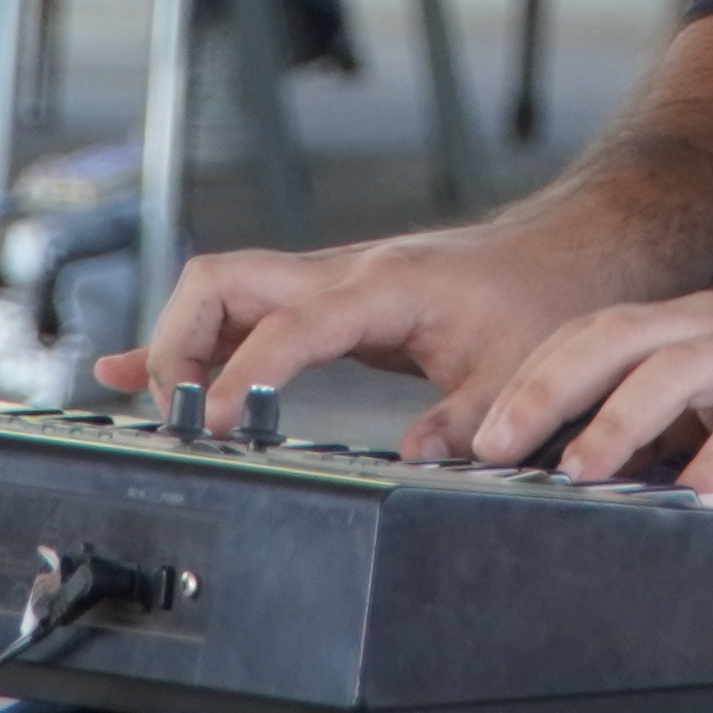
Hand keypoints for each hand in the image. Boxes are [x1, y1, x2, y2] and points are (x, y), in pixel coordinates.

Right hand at [106, 171, 712, 447]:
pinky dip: (193, 341)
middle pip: (221, 282)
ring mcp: (331, 282)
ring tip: (154, 407)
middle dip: (178, 342)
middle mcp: (344, 274)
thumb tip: (417, 462)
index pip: (284, 325)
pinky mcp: (332, 301)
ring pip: (223, 289)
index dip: (238, 374)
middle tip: (172, 416)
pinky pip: (245, 309)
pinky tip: (139, 372)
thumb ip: (466, 419)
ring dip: (180, 340)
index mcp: (383, 287)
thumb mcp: (518, 370)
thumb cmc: (547, 298)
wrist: (573, 250)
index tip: (208, 423)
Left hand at [462, 283, 712, 490]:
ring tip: (578, 472)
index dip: (532, 376)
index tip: (479, 432)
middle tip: (494, 445)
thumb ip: (697, 416)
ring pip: (677, 370)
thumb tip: (626, 467)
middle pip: (614, 338)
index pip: (596, 334)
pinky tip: (698, 491)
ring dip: (618, 421)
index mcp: (703, 325)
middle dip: (546, 389)